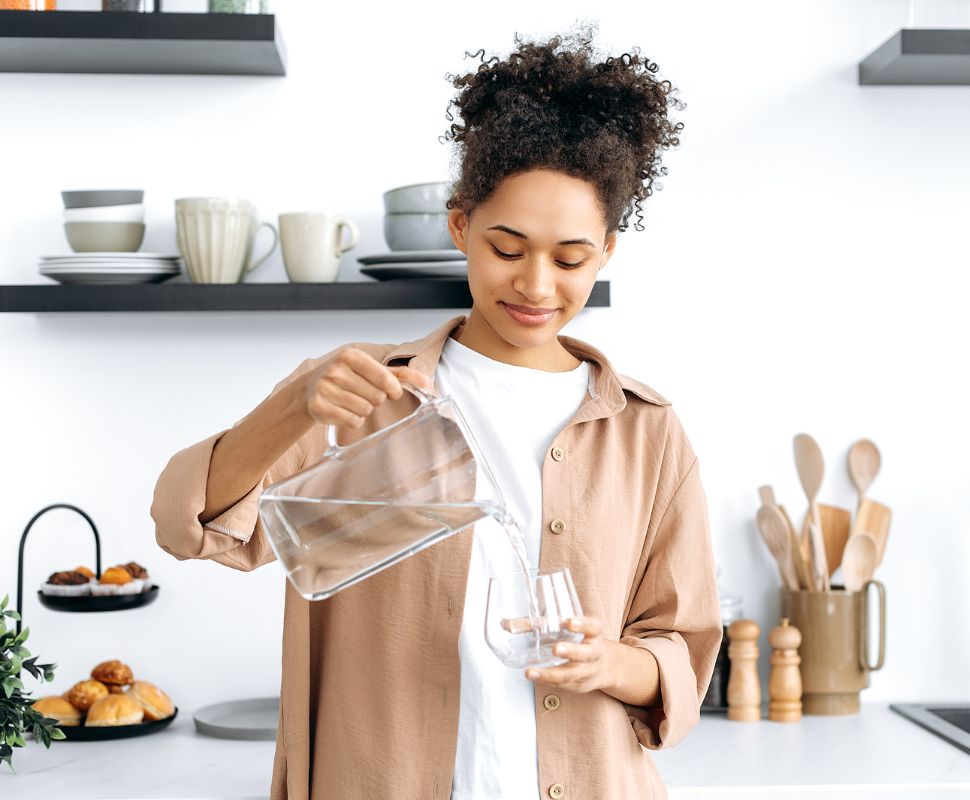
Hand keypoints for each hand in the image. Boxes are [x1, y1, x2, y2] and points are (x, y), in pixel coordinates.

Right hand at [302, 346, 431, 427]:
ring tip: (353, 401)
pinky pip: (352, 421)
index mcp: (351, 355)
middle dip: (376, 399)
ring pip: (365, 410)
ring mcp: (325, 388)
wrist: (310, 389)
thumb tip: (429, 383)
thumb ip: (401, 374)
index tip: (392, 391)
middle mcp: (335, 369)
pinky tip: (344, 410)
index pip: (386, 379)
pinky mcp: (318, 407)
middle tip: (364, 394)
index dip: (394, 390)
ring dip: (364, 410)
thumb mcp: (372, 369)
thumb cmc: (349, 377)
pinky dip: (354, 420)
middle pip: (377, 397)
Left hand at [525, 616, 613, 693]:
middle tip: (556, 648)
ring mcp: (588, 671)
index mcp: (594, 633)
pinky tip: (534, 678)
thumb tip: (505, 623)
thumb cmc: (578, 640)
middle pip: (586, 653)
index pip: (594, 626)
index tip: (570, 622)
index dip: (583, 624)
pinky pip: (564, 684)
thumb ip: (539, 624)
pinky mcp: (579, 685)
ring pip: (572, 674)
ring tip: (530, 672)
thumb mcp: (568, 628)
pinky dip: (548, 681)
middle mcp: (595, 652)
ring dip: (551, 674)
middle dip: (571, 651)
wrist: (604, 667)